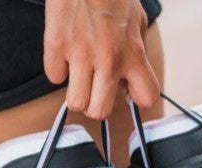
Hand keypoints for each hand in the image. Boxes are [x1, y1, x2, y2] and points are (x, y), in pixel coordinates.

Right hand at [43, 0, 159, 118]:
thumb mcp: (137, 21)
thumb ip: (137, 56)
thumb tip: (128, 87)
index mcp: (133, 53)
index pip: (147, 98)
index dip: (136, 97)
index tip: (126, 90)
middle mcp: (108, 59)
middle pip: (100, 112)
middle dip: (96, 104)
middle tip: (94, 87)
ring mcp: (80, 53)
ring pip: (76, 103)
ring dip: (76, 91)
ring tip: (79, 73)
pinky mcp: (56, 45)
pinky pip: (54, 77)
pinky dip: (58, 68)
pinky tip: (65, 52)